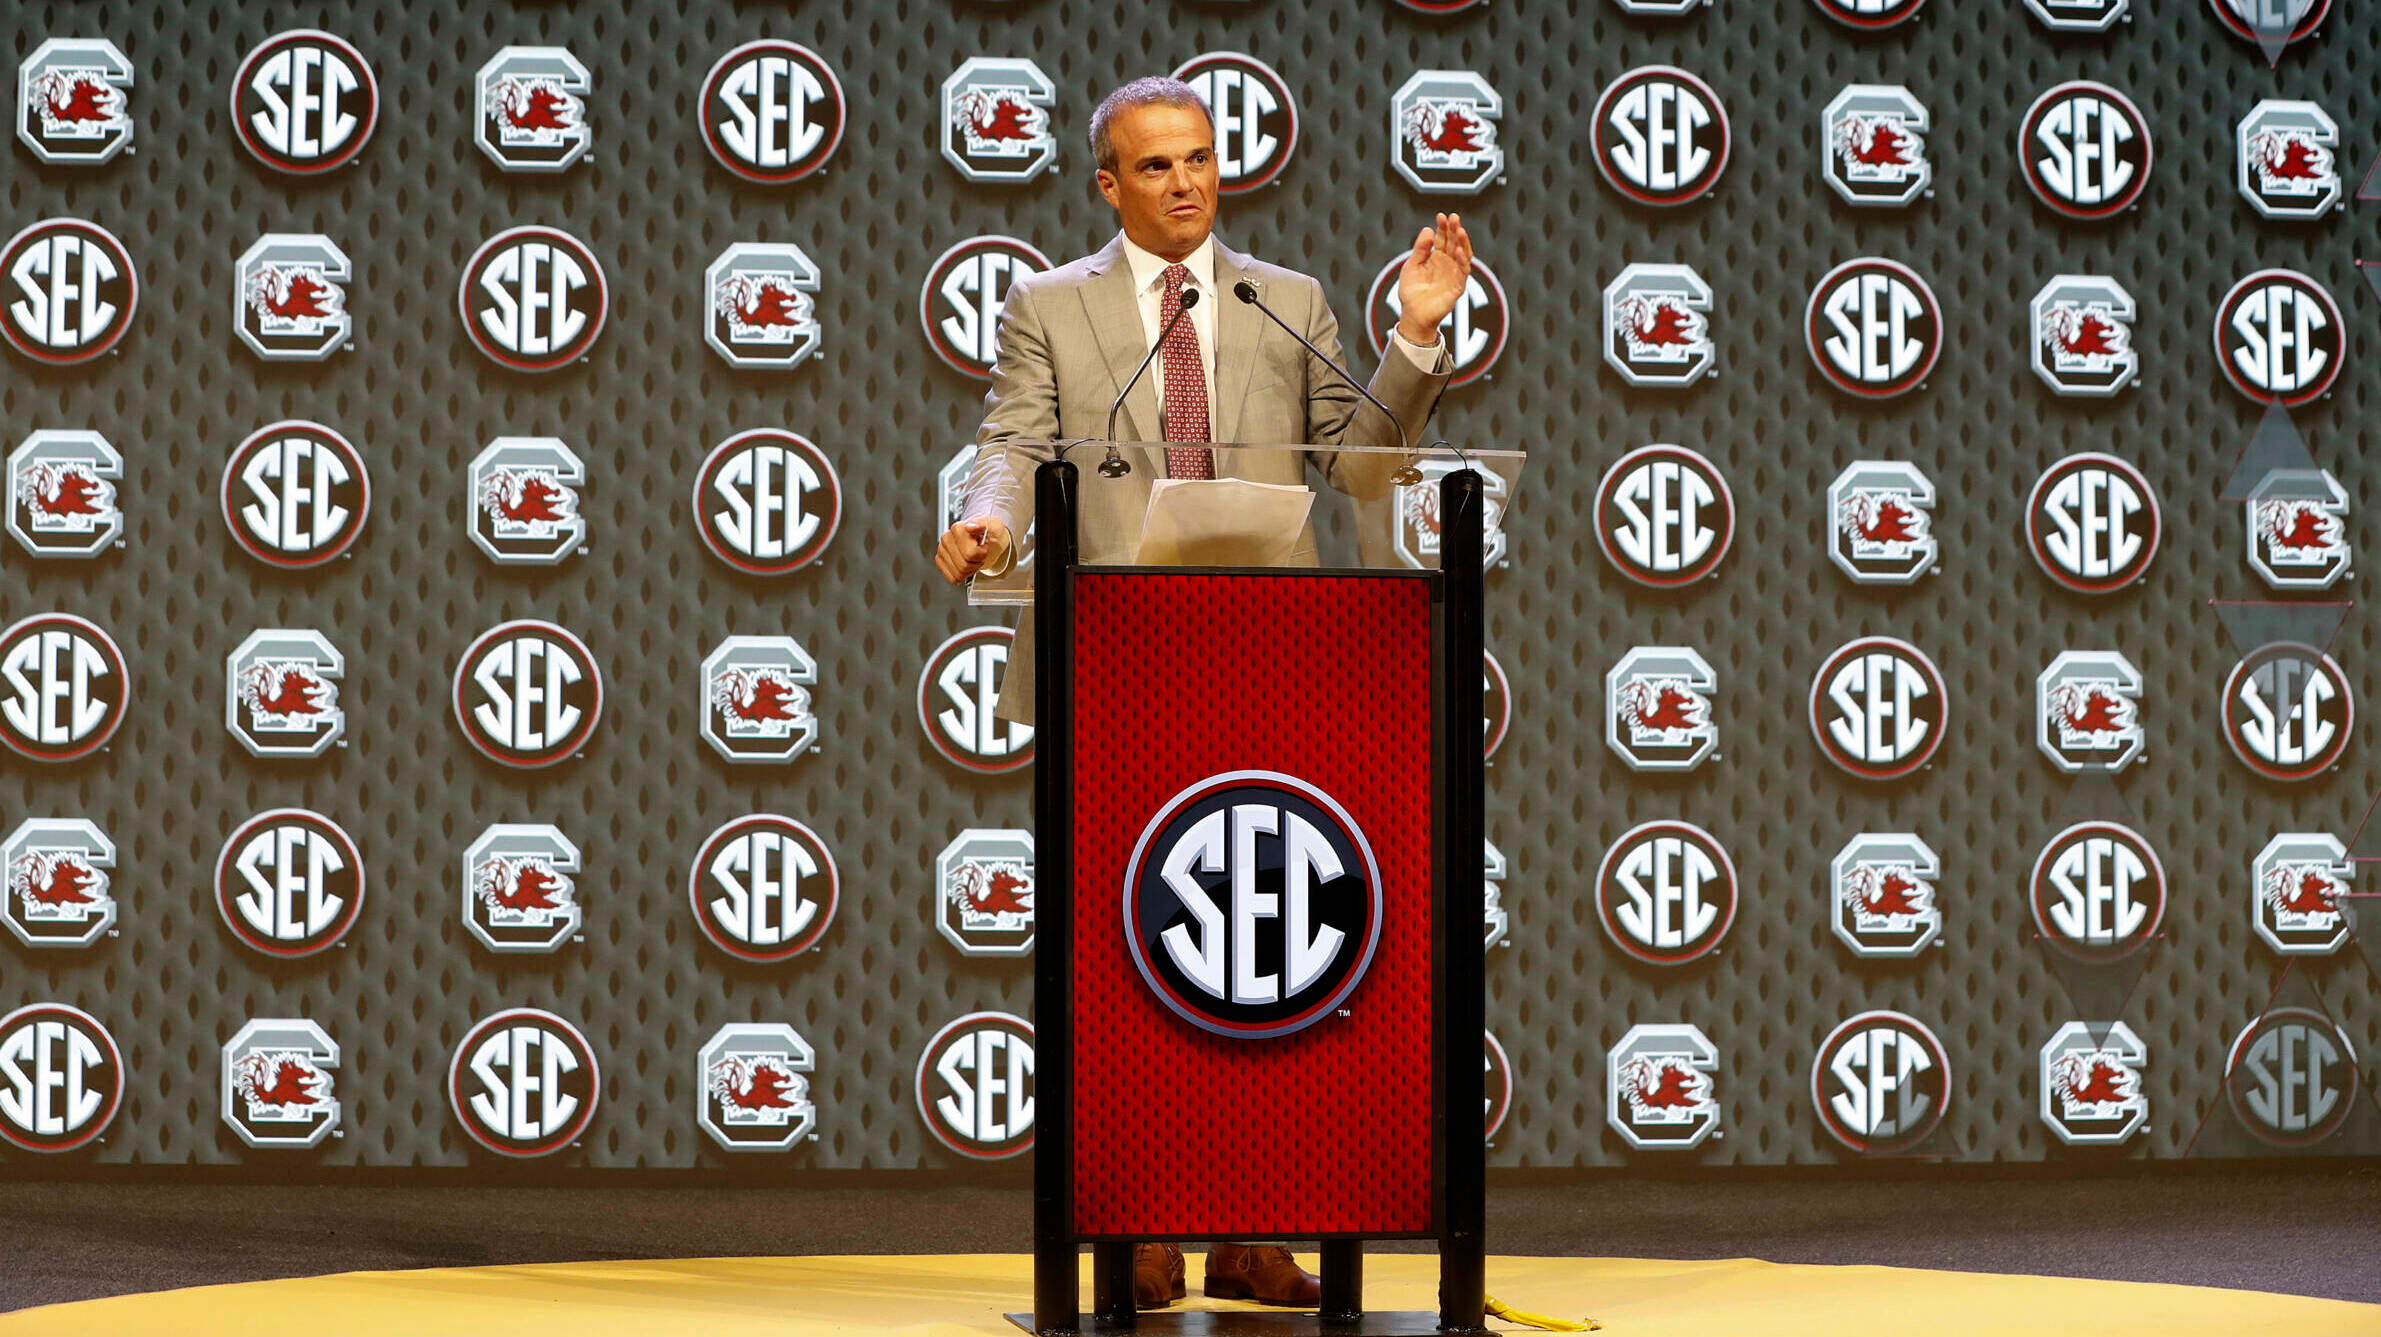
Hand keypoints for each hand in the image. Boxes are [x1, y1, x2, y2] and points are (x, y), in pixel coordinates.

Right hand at [935, 515, 1010, 583]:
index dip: (982, 554)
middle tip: (980, 554)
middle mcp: (947, 539)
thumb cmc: (988, 532)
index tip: (984, 547)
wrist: (986, 535)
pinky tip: (966, 564)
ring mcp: (942, 550)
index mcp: (957, 529)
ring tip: (974, 559)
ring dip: (970, 570)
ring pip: (958, 573)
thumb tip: (970, 527)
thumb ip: (982, 525)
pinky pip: (952, 577)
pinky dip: (963, 575)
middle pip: (964, 566)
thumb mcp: (993, 524)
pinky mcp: (940, 560)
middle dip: (976, 563)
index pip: (970, 554)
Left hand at [1394, 212, 1474, 345]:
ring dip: (1462, 242)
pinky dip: (1463, 261)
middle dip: (1454, 230)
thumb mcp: (1412, 266)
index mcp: (1437, 258)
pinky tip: (1459, 251)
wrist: (1413, 314)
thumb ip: (1420, 249)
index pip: (1443, 238)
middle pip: (1454, 243)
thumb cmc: (1412, 292)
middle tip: (1454, 217)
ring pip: (1463, 255)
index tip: (1441, 216)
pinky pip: (1463, 273)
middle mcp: (1448, 264)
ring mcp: (1454, 275)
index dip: (1443, 227)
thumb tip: (1427, 230)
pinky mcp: (1457, 287)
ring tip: (1459, 230)